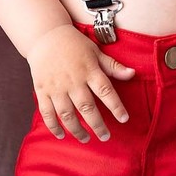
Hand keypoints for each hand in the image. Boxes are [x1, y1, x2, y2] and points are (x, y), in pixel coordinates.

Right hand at [26, 25, 134, 141]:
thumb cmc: (74, 45)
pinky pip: (47, 112)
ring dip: (76, 129)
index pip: (105, 91)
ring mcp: (56, 87)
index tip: (124, 119)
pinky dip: (53, 126)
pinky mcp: (42, 90)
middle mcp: (73, 80)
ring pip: (67, 114)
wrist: (45, 36)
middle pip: (86, 107)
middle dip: (97, 125)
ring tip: (85, 139)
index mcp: (89, 70)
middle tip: (105, 137)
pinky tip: (61, 135)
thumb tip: (133, 74)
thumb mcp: (96, 52)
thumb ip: (113, 66)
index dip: (116, 106)